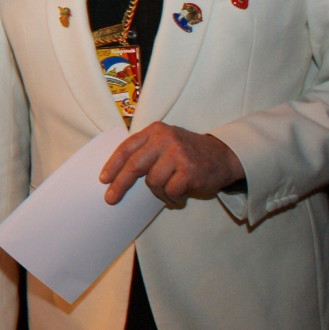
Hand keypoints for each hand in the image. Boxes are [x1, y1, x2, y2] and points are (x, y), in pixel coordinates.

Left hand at [100, 121, 242, 205]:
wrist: (224, 156)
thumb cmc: (189, 152)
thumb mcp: (166, 142)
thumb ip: (146, 151)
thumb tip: (117, 173)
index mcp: (156, 131)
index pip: (127, 148)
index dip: (113, 165)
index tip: (103, 179)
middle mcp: (165, 139)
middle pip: (134, 165)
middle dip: (120, 184)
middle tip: (110, 198)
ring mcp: (178, 154)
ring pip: (153, 182)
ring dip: (159, 192)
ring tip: (169, 191)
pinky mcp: (189, 170)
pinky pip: (170, 191)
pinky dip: (172, 197)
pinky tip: (180, 195)